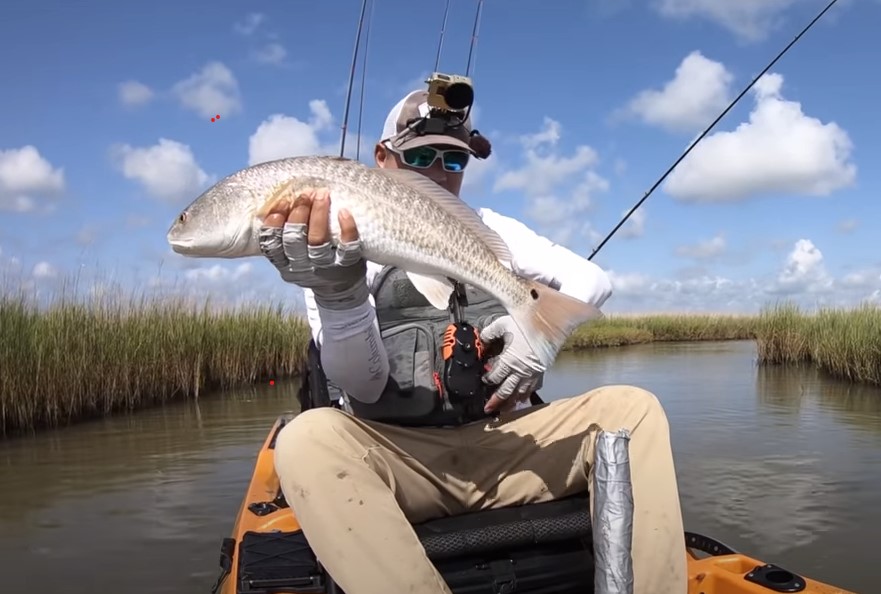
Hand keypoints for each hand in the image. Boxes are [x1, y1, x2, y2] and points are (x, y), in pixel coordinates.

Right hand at [258, 188, 368, 310]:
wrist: (340, 288)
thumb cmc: (313, 260)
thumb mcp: (294, 253)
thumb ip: (286, 232)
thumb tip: (282, 197)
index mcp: (284, 263)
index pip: (271, 243)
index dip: (273, 222)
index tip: (282, 201)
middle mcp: (302, 267)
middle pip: (294, 239)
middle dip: (298, 213)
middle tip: (305, 194)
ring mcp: (324, 267)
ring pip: (317, 241)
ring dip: (318, 214)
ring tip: (322, 194)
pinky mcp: (346, 266)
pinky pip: (347, 248)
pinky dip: (346, 229)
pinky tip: (344, 212)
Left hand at [480, 315, 545, 413]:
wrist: (550, 323)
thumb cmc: (527, 324)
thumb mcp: (503, 324)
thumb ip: (489, 333)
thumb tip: (482, 339)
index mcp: (510, 360)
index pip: (495, 376)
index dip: (487, 380)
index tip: (484, 380)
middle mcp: (521, 371)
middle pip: (506, 391)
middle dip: (495, 401)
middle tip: (488, 408)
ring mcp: (532, 373)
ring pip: (519, 393)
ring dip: (510, 402)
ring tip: (504, 409)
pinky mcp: (541, 372)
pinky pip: (532, 388)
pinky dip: (526, 395)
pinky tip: (522, 399)